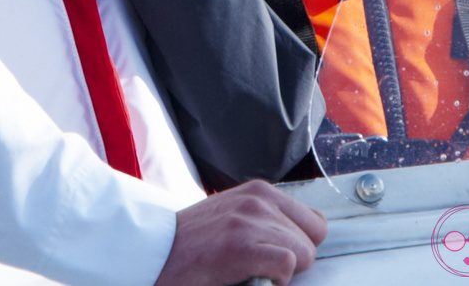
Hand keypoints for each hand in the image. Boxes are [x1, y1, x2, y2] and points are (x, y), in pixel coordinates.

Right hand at [156, 180, 326, 285]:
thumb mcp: (235, 217)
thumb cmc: (195, 243)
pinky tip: (250, 278)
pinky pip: (287, 263)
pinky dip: (276, 280)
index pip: (314, 221)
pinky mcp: (240, 245)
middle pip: (312, 239)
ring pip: (303, 253)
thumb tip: (302, 241)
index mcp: (260, 191)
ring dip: (283, 271)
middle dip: (294, 259)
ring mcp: (250, 220)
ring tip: (251, 270)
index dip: (301, 245)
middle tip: (261, 266)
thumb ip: (266, 221)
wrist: (155, 254)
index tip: (278, 257)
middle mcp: (259, 199)